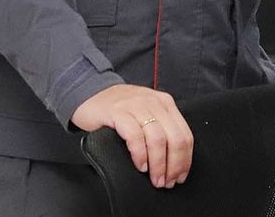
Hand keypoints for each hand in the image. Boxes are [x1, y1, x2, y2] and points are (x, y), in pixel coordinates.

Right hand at [71, 84, 192, 187]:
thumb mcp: (146, 113)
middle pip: (175, 138)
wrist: (90, 93)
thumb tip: (174, 162)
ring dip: (159, 164)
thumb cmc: (119, 109)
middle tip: (167, 181)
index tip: (180, 176)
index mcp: (165, 104)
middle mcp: (153, 103)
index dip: (185, 160)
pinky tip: (140, 165)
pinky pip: (135, 136)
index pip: (185, 135)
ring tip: (155, 178)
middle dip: (174, 165)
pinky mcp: (118, 112)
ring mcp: (136, 106)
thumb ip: (160, 129)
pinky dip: (140, 154)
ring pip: (158, 139)